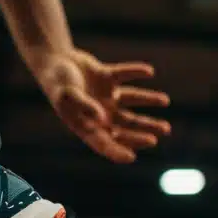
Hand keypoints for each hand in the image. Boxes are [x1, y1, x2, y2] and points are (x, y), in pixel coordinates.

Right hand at [33, 49, 170, 162]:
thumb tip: (102, 117)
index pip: (103, 143)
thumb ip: (84, 105)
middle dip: (143, 130)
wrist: (52, 60)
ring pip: (131, 102)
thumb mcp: (67, 95)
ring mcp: (104, 95)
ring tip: (165, 101)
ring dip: (148, 101)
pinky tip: (149, 71)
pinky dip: (135, 72)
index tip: (132, 157)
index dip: (117, 152)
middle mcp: (99, 113)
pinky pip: (124, 76)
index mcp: (86, 124)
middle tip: (162, 132)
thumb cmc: (56, 82)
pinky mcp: (107, 78)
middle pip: (125, 126)